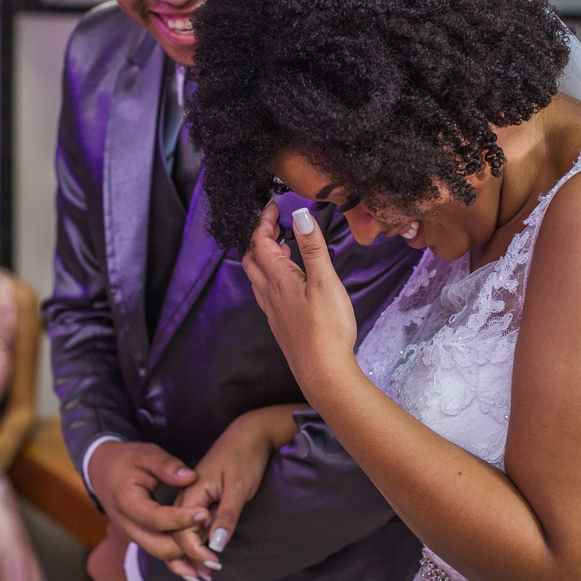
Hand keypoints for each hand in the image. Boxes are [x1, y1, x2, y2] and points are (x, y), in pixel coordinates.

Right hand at [87, 440, 206, 569]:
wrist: (103, 471)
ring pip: (161, 554)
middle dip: (188, 546)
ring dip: (186, 557)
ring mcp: (132, 535)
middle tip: (213, 536)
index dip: (181, 519)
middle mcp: (127, 525)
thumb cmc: (127, 460)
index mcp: (127, 502)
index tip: (205, 513)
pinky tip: (200, 568)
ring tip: (212, 556)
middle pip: (159, 546)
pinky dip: (179, 561)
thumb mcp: (146, 454)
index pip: (155, 518)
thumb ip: (168, 466)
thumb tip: (191, 477)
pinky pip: (160, 553)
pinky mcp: (139, 538)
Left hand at [87, 523, 168, 580]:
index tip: (133, 549)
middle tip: (144, 562)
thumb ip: (113, 530)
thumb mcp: (121, 532)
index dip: (120, 552)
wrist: (150, 573)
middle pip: (114, 576)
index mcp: (95, 565)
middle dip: (126, 571)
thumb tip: (109, 528)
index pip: (106, 557)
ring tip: (152, 574)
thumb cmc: (133, 549)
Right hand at [168, 405, 301, 578]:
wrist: (250, 434)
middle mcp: (186, 496)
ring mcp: (191, 499)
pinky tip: (205, 556)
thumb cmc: (245, 457)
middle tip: (207, 578)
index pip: (182, 530)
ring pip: (183, 532)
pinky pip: (191, 526)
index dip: (195, 551)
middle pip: (178, 534)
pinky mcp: (199, 500)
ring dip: (191, 554)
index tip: (213, 565)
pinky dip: (196, 542)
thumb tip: (216, 546)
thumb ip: (226, 516)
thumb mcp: (238, 487)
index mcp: (190, 491)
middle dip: (189, 558)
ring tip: (205, 575)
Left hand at [241, 203, 356, 389]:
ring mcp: (273, 311)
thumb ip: (313, 248)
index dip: (264, 222)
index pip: (260, 242)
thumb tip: (301, 215)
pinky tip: (288, 282)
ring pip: (257, 277)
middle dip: (260, 237)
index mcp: (278, 279)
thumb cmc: (327, 329)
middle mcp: (269, 294)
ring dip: (264, 257)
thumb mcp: (324, 282)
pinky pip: (266, 293)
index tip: (273, 207)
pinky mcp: (280, 324)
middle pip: (253, 259)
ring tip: (283, 248)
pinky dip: (271, 277)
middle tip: (277, 225)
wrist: (323, 372)